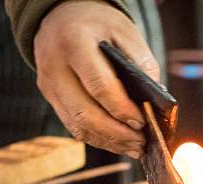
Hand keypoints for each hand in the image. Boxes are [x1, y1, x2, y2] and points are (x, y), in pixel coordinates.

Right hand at [34, 0, 159, 158]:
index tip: (142, 124)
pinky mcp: (50, 96)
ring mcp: (48, 84)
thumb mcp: (126, 33)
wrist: (61, 15)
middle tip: (141, 144)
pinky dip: (97, 138)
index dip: (122, 110)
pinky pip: (73, 125)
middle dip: (117, 134)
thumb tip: (154, 105)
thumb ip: (142, 65)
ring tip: (134, 148)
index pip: (99, 86)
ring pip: (77, 126)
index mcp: (74, 43)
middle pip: (85, 113)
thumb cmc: (99, 24)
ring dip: (108, 142)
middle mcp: (55, 66)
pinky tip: (118, 142)